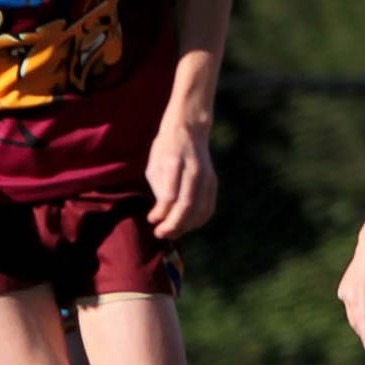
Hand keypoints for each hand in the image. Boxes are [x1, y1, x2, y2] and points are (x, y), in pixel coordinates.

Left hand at [145, 118, 216, 238]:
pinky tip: (186, 225)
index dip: (160, 213)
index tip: (151, 219)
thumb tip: (162, 217)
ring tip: (171, 232)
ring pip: (200, 210)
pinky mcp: (213, 182)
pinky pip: (208, 208)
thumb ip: (159, 190)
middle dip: (172, 225)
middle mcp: (193, 170)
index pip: (170, 196)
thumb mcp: (154, 166)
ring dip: (185, 226)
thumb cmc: (166, 150)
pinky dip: (198, 221)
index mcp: (174, 163)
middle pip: (186, 206)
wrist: (189, 130)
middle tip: (160, 234)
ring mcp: (206, 176)